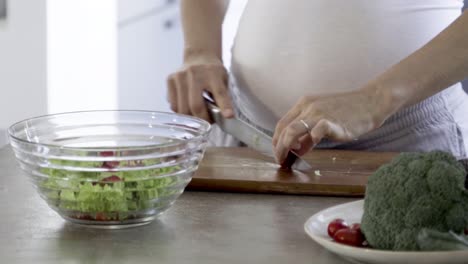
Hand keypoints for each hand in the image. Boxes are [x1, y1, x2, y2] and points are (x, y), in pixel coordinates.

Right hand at [167, 54, 233, 120]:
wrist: (199, 56)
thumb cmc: (213, 72)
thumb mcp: (224, 81)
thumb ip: (223, 97)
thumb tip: (224, 118)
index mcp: (213, 74)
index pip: (220, 92)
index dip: (225, 106)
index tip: (229, 116)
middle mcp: (195, 73)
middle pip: (196, 105)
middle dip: (202, 119)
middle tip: (208, 121)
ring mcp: (180, 76)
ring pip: (182, 108)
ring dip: (191, 118)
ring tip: (198, 114)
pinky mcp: (170, 80)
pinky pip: (173, 105)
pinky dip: (181, 111)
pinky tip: (188, 106)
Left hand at [272, 87, 388, 162]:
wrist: (370, 102)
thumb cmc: (349, 112)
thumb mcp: (324, 119)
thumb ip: (309, 134)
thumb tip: (297, 150)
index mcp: (304, 104)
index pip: (282, 123)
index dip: (276, 140)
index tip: (278, 152)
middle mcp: (308, 107)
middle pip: (284, 129)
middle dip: (278, 147)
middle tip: (280, 160)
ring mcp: (318, 113)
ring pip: (292, 130)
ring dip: (285, 147)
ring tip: (287, 159)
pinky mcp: (330, 121)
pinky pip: (315, 131)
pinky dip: (308, 142)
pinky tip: (308, 150)